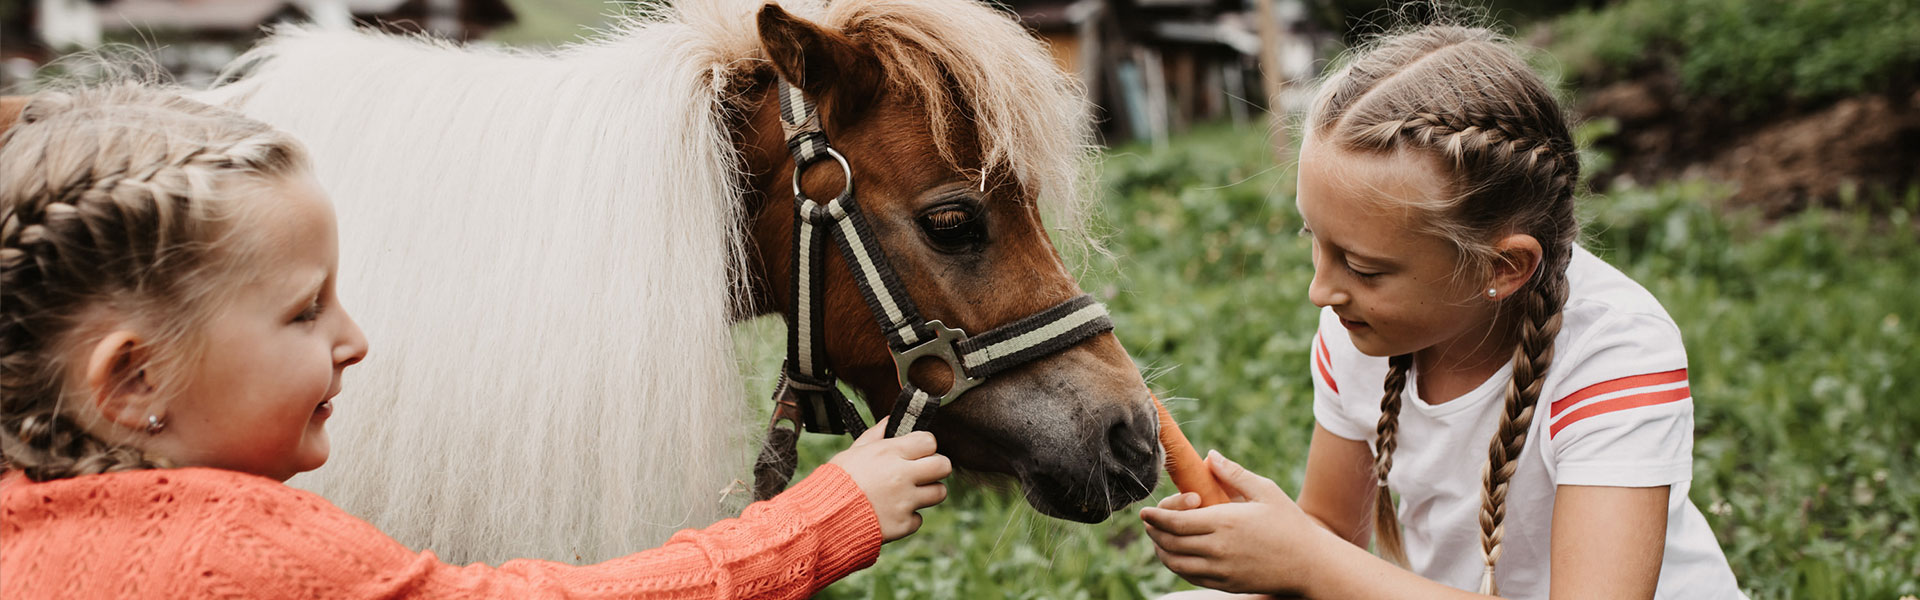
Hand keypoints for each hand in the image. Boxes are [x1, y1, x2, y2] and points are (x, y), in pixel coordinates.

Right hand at [827, 417, 950, 541]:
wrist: (823, 518)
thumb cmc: (835, 481)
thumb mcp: (853, 452)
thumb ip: (876, 435)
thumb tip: (890, 420)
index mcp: (890, 453)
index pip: (930, 441)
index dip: (925, 446)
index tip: (917, 453)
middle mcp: (902, 475)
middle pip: (944, 466)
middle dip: (936, 468)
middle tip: (923, 473)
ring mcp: (905, 501)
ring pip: (939, 493)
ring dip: (928, 493)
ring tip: (908, 494)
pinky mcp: (903, 524)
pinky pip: (918, 519)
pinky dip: (907, 518)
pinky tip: (890, 514)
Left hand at [1140, 451, 1329, 595]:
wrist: (1310, 565)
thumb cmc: (1290, 524)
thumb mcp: (1266, 491)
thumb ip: (1234, 474)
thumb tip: (1209, 456)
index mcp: (1225, 521)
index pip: (1175, 522)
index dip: (1154, 517)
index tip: (1144, 511)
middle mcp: (1218, 549)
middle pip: (1169, 542)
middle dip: (1154, 531)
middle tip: (1151, 522)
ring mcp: (1221, 570)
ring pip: (1175, 563)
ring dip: (1161, 550)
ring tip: (1160, 537)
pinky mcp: (1225, 584)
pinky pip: (1189, 577)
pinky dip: (1176, 565)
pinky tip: (1178, 554)